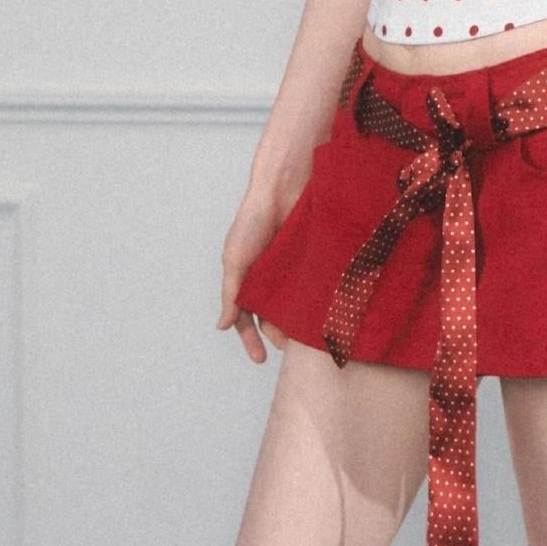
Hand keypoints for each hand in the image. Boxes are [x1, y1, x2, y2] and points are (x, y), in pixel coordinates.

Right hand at [217, 177, 305, 364]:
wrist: (283, 187)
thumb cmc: (253, 220)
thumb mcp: (236, 259)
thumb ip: (232, 294)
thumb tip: (223, 327)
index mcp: (247, 281)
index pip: (247, 319)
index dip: (251, 340)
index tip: (260, 359)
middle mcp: (270, 281)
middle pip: (274, 318)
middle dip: (280, 336)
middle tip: (291, 351)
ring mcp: (293, 273)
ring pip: (296, 307)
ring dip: (300, 324)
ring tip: (308, 339)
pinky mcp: (313, 263)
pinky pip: (316, 289)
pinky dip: (318, 303)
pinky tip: (324, 316)